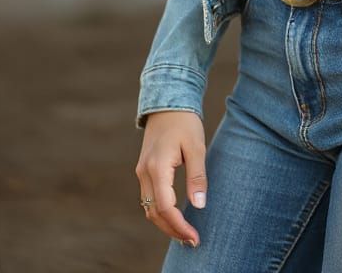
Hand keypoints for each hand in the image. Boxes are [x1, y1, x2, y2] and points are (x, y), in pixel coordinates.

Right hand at [135, 111, 207, 247]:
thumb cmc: (185, 122)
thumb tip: (199, 205)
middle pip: (154, 213)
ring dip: (165, 224)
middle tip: (192, 240)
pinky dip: (160, 211)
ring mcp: (142, 172)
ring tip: (185, 233)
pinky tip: (175, 216)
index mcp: (157, 167)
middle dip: (172, 230)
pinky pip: (149, 198)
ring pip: (149, 208)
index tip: (195, 237)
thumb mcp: (196, 147)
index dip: (179, 226)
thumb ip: (197, 176)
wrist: (168, 101)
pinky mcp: (144, 170)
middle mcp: (144, 173)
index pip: (166, 207)